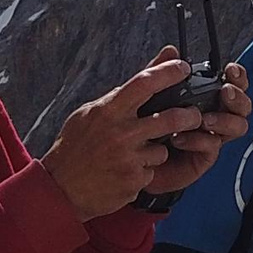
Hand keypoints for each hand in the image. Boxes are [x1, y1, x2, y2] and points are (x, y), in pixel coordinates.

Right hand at [44, 54, 204, 219]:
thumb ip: (123, 92)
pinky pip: (151, 171)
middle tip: (193, 116)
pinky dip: (142, 171)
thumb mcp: (91, 113)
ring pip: (162, 150)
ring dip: (155, 151)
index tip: (182, 67)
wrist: (60, 188)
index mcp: (109, 111)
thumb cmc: (75, 146)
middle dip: (190, 116)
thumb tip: (153, 64)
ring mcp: (129, 159)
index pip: (145, 83)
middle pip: (171, 119)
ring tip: (134, 154)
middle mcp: (121, 133)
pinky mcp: (133, 181)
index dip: (168, 72)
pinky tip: (123, 171)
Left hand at [142, 56, 251, 196]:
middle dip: (238, 97)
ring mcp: (212, 136)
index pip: (232, 83)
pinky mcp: (205, 156)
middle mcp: (214, 115)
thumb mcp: (149, 94)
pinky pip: (213, 146)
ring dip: (225, 120)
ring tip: (203, 119)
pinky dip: (199, 140)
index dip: (237, 76)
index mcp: (206, 97)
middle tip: (225, 93)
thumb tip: (171, 51)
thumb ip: (161, 72)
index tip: (230, 70)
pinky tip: (180, 138)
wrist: (130, 159)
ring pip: (238, 126)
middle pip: (243, 105)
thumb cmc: (144, 125)